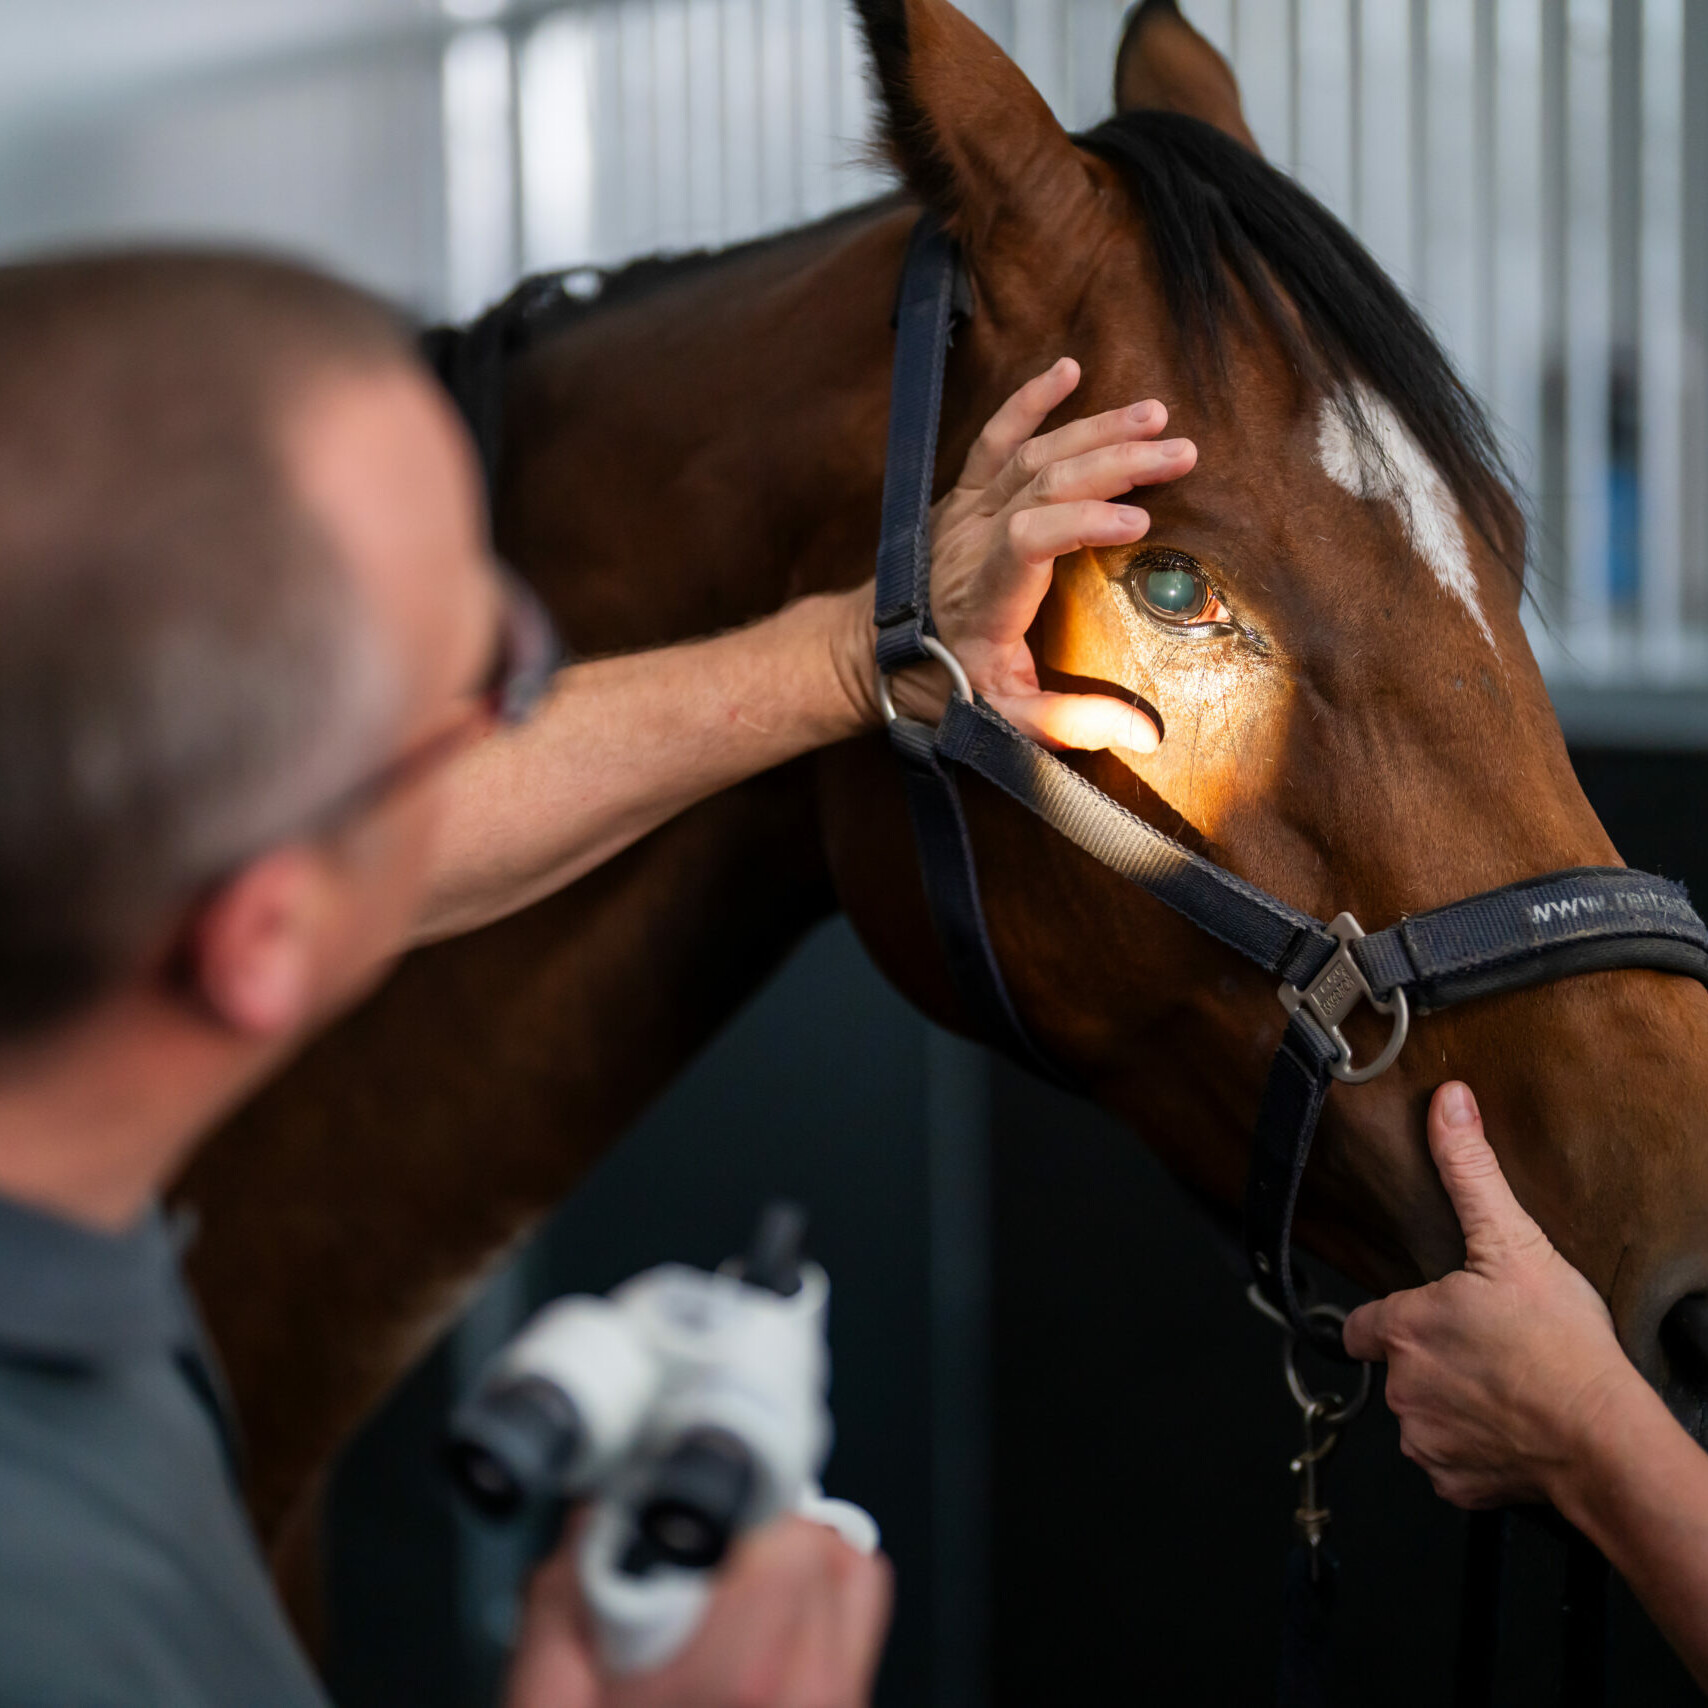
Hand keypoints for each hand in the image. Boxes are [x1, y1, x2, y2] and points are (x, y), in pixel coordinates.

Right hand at [504, 1514, 892, 1707]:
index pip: (796, 1537)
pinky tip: (751, 1649)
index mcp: (744, 1681)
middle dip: (767, 1537)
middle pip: (833, 1552)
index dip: (740, 1511)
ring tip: (730, 1603)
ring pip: (854, 1590)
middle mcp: (809, 1702)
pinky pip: (852, 1642)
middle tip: (704, 1564)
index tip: (700, 1519)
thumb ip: (565, 1595)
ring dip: (800, 1574)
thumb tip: (593, 1513)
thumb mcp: (548, 1705)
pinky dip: (816, 1621)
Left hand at [879, 358, 1195, 749]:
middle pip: (1045, 484)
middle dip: (1116, 463)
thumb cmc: (944, 687)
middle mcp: (972, 543)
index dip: (1082, 524)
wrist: (873, 652)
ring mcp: (965, 511)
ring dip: (1096, 430)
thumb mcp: (1003, 721)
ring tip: (1157, 417)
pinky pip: (996, 436)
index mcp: (985, 597)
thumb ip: (1070, 725)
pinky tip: (1069, 370)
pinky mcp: (963, 494)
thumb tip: (1147, 735)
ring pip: (1033, 454)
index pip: (1030, 541)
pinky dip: (1030, 400)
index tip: (1139, 525)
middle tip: (1182, 454)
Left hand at [1342, 1082, 1639, 1508]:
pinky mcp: (1452, 1482)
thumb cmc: (1563, 1347)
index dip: (1391, 1318)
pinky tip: (1511, 1426)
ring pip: (1423, 1414)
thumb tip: (1447, 1103)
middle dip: (1433, 1358)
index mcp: (1400, 1329)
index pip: (1360, 1324)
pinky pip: (1449, 1460)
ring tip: (1505, 1386)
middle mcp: (1399, 1387)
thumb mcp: (1514, 1242)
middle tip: (1487, 1349)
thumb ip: (1469, 1170)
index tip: (1427, 1317)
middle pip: (1398, 1367)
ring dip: (1453, 1403)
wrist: (1607, 1440)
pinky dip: (1475, 1447)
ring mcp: (1424, 1438)